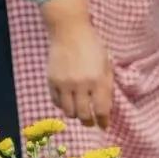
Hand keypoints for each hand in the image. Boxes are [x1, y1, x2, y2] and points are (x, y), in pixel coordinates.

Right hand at [42, 0, 112, 129]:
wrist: (69, 31)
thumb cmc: (92, 45)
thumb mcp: (106, 62)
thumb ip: (106, 84)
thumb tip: (106, 106)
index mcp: (98, 79)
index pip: (101, 109)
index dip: (103, 121)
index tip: (104, 126)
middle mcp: (81, 84)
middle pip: (84, 115)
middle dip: (89, 122)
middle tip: (90, 122)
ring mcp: (64, 84)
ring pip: (69, 112)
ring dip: (76, 115)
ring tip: (79, 111)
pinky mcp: (51, 81)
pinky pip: (57, 102)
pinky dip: (63, 105)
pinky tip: (68, 101)